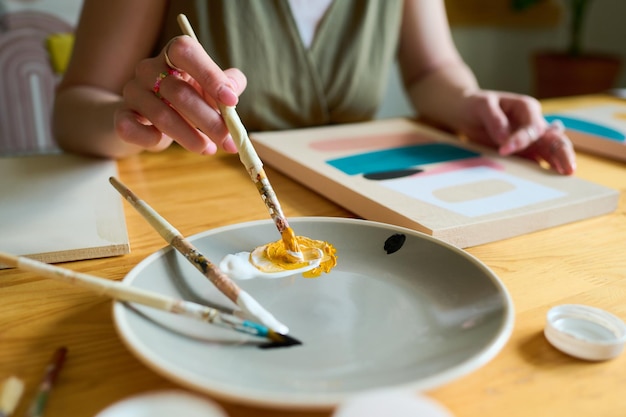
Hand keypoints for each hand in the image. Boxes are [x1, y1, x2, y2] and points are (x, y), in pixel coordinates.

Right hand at [114, 35, 246, 153]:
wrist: (148, 118)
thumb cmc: (188, 99)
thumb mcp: (211, 88)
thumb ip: (229, 84)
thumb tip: (233, 91)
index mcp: (172, 55)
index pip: (185, 51)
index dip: (210, 75)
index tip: (232, 101)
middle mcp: (148, 69)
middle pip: (178, 92)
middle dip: (209, 120)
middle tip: (228, 140)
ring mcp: (132, 92)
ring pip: (162, 116)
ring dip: (190, 137)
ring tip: (209, 149)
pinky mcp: (121, 117)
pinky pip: (132, 129)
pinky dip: (153, 140)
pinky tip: (165, 143)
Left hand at [457, 90, 575, 174]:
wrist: (467, 113)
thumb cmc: (476, 105)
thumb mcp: (482, 105)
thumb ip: (494, 119)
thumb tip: (505, 138)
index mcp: (526, 109)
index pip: (532, 127)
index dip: (521, 139)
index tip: (504, 149)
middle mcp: (533, 125)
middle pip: (555, 139)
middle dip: (563, 154)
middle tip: (569, 170)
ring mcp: (530, 141)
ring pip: (550, 153)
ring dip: (558, 166)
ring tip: (565, 180)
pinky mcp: (522, 153)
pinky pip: (534, 163)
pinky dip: (541, 174)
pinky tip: (545, 185)